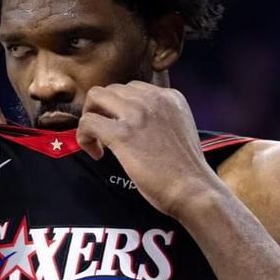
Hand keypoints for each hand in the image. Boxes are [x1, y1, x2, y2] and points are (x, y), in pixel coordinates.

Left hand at [76, 81, 215, 218]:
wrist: (195, 190)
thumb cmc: (186, 171)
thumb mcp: (179, 129)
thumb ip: (159, 118)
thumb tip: (131, 123)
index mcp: (170, 97)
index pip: (132, 89)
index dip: (120, 108)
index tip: (120, 128)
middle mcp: (154, 99)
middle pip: (111, 89)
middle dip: (103, 110)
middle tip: (105, 135)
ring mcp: (138, 114)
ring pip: (95, 97)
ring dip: (91, 119)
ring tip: (99, 142)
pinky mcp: (122, 133)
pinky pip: (87, 122)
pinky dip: (84, 137)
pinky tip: (96, 154)